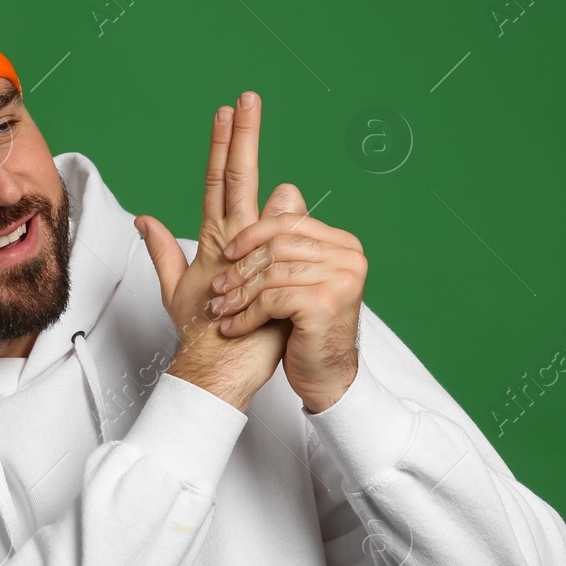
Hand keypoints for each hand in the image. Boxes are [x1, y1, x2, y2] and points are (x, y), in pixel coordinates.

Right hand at [135, 91, 291, 411]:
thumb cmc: (207, 335)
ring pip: (242, 192)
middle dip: (236, 136)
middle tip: (242, 99)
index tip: (227, 115)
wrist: (212, 369)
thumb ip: (168, 250)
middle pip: (230, 176)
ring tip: (245, 113)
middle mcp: (225, 240)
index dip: (223, 147)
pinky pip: (270, 238)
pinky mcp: (251, 271)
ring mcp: (237, 252)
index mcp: (215, 241)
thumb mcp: (184, 287)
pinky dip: (278, 215)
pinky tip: (287, 193)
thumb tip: (146, 220)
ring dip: (242, 153)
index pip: (218, 182)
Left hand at [205, 185, 366, 412]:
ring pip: (270, 273)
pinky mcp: (324, 303)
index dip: (251, 233)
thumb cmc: (305, 328)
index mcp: (341, 244)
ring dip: (239, 294)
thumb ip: (285, 242)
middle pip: (276, 245)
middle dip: (240, 268)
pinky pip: (271, 299)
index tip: (228, 252)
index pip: (288, 221)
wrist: (324, 374)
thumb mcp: (293, 280)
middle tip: (218, 289)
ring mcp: (340, 278)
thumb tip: (279, 190)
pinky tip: (234, 328)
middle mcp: (347, 256)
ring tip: (222, 309)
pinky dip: (246, 316)